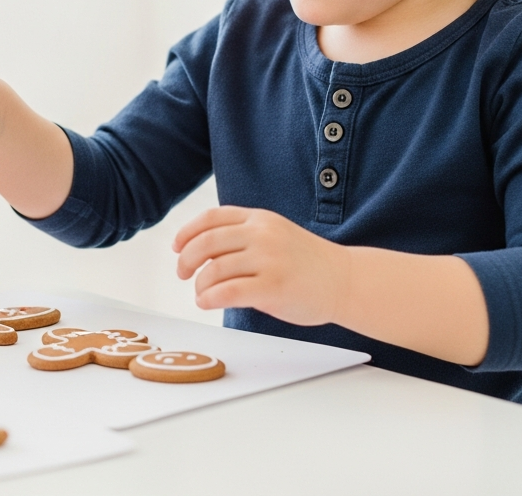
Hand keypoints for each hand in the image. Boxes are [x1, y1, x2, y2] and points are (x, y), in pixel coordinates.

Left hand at [172, 206, 350, 325]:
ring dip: (200, 285)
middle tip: (183, 274)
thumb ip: (243, 236)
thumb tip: (199, 250)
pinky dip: (209, 298)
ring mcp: (269, 260)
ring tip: (202, 294)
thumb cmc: (305, 263)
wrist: (345, 280)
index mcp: (260, 219)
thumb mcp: (275, 234)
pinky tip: (207, 303)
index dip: (186, 232)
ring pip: (214, 270)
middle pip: (206, 242)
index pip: (211, 218)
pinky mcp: (273, 287)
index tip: (176, 247)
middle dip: (186, 260)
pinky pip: (228, 292)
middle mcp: (263, 235)